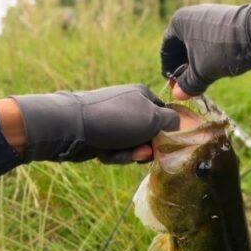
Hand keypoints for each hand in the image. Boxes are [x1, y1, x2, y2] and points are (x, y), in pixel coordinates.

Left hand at [11, 84, 178, 162]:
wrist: (73, 126)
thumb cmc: (117, 119)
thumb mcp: (153, 118)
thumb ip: (172, 122)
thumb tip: (177, 127)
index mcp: (143, 95)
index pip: (166, 116)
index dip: (167, 133)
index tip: (163, 146)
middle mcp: (129, 106)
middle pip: (149, 135)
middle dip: (144, 148)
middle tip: (138, 153)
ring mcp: (113, 120)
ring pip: (132, 146)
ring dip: (127, 154)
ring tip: (116, 151)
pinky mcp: (100, 134)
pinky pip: (116, 150)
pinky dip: (113, 155)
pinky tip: (103, 153)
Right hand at [160, 0, 250, 98]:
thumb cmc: (224, 50)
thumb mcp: (203, 72)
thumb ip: (188, 84)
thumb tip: (178, 95)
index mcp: (180, 22)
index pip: (166, 50)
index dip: (169, 70)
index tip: (175, 87)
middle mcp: (193, 16)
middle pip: (182, 48)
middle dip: (185, 69)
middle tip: (190, 87)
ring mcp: (211, 18)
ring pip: (199, 46)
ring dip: (199, 65)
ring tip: (205, 82)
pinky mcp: (226, 23)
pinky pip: (213, 43)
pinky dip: (212, 57)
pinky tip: (219, 70)